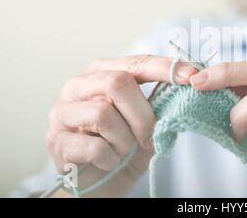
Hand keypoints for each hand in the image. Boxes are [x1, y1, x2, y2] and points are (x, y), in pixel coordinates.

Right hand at [46, 55, 195, 196]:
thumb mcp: (144, 119)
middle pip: (117, 83)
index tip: (190, 77)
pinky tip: (109, 162)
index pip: (135, 63)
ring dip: (125, 140)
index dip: (164, 68)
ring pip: (104, 114)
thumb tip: (189, 80)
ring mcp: (62, 113)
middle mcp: (77, 86)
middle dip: (142, 115)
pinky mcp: (56, 141)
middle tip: (148, 137)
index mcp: (101, 73)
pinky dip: (111, 159)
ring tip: (124, 151)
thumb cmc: (123, 145)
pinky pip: (94, 146)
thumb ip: (157, 99)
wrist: (99, 182)